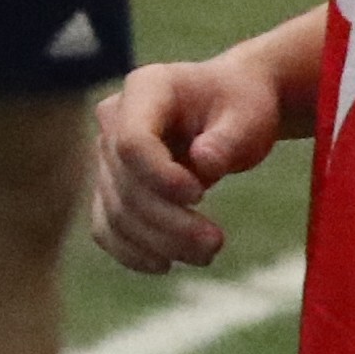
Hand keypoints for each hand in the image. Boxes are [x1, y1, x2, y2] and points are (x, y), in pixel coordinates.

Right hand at [88, 52, 285, 272]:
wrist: (231, 105)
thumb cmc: (243, 106)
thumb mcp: (250, 114)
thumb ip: (228, 137)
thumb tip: (203, 164)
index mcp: (145, 88)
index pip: (131, 141)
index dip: (158, 175)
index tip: (200, 195)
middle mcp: (113, 120)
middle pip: (124, 184)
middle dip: (167, 221)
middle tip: (216, 244)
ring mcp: (105, 154)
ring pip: (115, 211)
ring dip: (157, 242)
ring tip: (207, 255)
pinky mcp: (110, 186)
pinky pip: (107, 226)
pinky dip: (132, 251)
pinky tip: (165, 265)